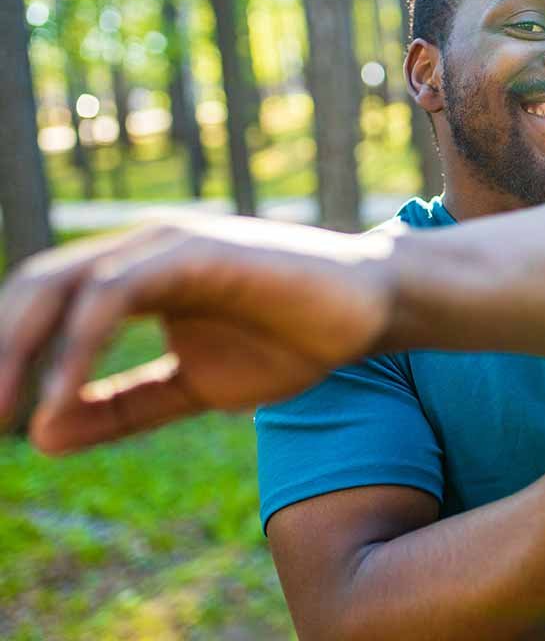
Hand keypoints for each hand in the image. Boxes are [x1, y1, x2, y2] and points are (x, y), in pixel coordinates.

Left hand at [0, 216, 397, 453]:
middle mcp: (139, 251)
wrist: (368, 312)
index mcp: (134, 276)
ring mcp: (165, 246)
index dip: (8, 359)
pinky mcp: (194, 250)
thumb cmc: (291, 340)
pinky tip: (58, 402)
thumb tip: (38, 438)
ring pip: (59, 286)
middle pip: (32, 290)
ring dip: (17, 353)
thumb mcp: (194, 389)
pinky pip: (112, 297)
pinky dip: (76, 351)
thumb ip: (122, 409)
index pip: (43, 307)